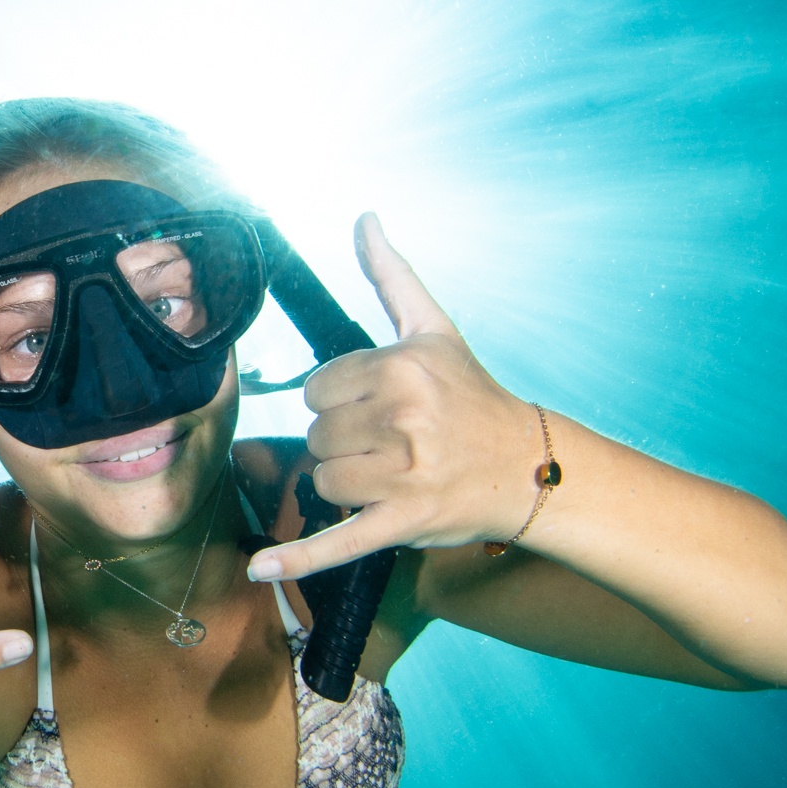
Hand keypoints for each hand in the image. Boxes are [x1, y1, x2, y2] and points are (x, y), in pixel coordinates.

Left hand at [248, 215, 543, 580]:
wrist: (528, 466)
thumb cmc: (472, 396)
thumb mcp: (434, 329)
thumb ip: (391, 275)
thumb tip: (365, 217)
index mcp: (401, 368)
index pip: (317, 388)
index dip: (340, 400)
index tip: (380, 405)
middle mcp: (403, 418)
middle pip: (317, 434)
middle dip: (346, 441)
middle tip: (394, 442)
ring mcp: (403, 475)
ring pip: (323, 481)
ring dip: (347, 483)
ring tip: (394, 474)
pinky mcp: (402, 523)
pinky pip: (336, 542)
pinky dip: (297, 561)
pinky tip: (258, 570)